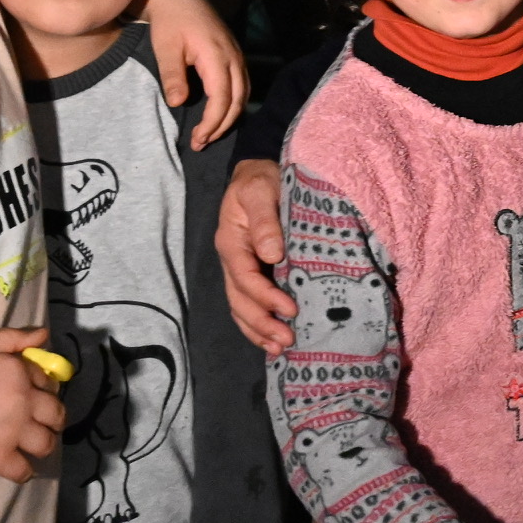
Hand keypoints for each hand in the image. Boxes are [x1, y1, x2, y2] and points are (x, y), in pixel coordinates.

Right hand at [0, 326, 67, 481]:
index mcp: (17, 372)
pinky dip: (23, 471)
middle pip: (56, 415)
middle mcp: (22, 401)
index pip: (49, 382)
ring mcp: (12, 432)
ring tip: (28, 444)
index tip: (31, 396)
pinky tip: (15, 465)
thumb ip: (11, 338)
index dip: (42, 389)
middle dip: (51, 419)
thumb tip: (44, 335)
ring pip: (47, 444)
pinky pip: (24, 471)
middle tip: (36, 423)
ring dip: (41, 445)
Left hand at [142, 0, 246, 148]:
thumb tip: (177, 103)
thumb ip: (172, 75)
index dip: (212, 122)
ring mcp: (237, 55)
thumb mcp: (165, 48)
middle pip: (237, 100)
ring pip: (243, 95)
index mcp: (216, 55)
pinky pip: (242, 86)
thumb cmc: (169, 22)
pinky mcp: (234, 55)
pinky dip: (233, 104)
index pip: (222, 98)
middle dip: (221, 126)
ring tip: (209, 134)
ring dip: (229, 117)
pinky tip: (219, 114)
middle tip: (201, 143)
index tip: (198, 138)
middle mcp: (233, 57)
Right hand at [217, 160, 296, 351]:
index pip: (245, 277)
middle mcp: (232, 259)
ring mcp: (240, 268)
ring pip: (241, 307)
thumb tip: (271, 254)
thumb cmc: (261, 180)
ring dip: (258, 330)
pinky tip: (272, 341)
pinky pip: (249, 303)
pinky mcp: (252, 272)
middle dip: (261, 323)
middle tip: (287, 341)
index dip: (266, 297)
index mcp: (232, 241)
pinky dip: (258, 324)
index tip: (290, 310)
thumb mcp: (261, 191)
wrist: (258, 174)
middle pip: (239, 300)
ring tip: (280, 348)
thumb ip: (265, 220)